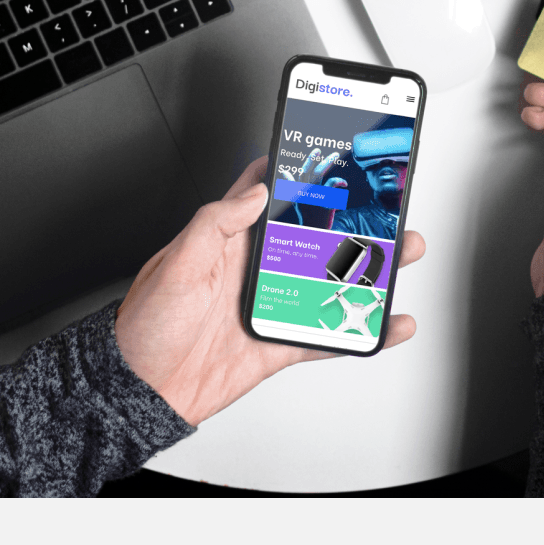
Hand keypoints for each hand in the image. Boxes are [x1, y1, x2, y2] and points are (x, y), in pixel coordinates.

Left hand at [115, 156, 423, 425]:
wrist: (141, 391)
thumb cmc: (144, 325)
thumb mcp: (175, 263)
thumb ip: (215, 223)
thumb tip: (253, 192)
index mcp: (226, 239)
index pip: (264, 193)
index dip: (294, 171)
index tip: (327, 153)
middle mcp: (253, 267)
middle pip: (313, 235)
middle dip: (351, 219)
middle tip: (386, 206)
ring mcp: (271, 303)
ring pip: (329, 280)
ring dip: (368, 269)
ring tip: (401, 252)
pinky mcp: (278, 340)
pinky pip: (326, 332)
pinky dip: (359, 329)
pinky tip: (386, 324)